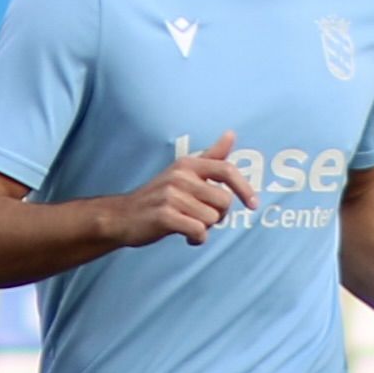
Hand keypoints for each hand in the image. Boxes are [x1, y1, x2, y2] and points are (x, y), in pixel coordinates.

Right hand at [117, 131, 251, 248]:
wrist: (120, 216)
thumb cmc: (158, 196)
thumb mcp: (183, 172)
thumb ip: (210, 156)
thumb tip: (231, 134)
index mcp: (187, 164)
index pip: (226, 170)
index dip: (245, 188)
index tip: (254, 205)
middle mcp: (179, 177)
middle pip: (223, 201)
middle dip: (218, 215)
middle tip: (201, 218)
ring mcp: (170, 196)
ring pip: (212, 219)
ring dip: (205, 228)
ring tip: (188, 225)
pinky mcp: (164, 216)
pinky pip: (198, 231)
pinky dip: (196, 239)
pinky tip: (187, 237)